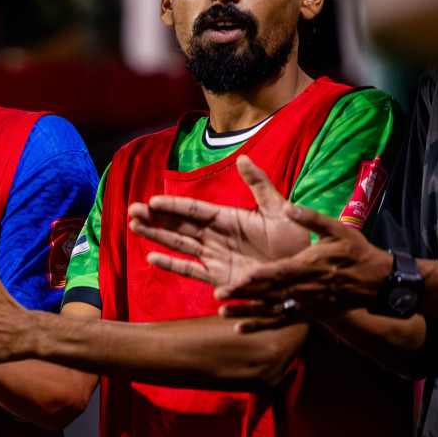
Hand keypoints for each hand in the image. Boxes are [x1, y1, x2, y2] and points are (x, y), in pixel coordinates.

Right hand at [128, 155, 311, 290]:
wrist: (305, 272)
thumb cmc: (294, 240)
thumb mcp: (279, 208)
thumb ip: (259, 185)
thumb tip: (243, 158)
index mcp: (227, 217)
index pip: (194, 209)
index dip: (173, 205)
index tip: (152, 200)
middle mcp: (216, 237)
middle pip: (179, 225)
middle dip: (155, 218)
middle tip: (132, 211)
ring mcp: (215, 258)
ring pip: (179, 244)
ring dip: (156, 236)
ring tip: (134, 226)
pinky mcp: (219, 278)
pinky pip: (191, 270)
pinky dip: (171, 265)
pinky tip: (152, 257)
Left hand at [214, 205, 393, 331]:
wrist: (377, 281)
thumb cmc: (355, 252)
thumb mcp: (337, 229)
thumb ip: (311, 219)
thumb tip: (288, 207)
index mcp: (308, 265)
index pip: (280, 272)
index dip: (260, 276)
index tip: (239, 277)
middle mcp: (303, 288)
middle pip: (269, 293)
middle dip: (243, 294)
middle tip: (218, 295)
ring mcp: (305, 304)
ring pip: (271, 310)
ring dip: (246, 313)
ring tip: (222, 314)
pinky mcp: (307, 314)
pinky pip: (281, 322)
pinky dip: (260, 326)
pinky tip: (240, 329)